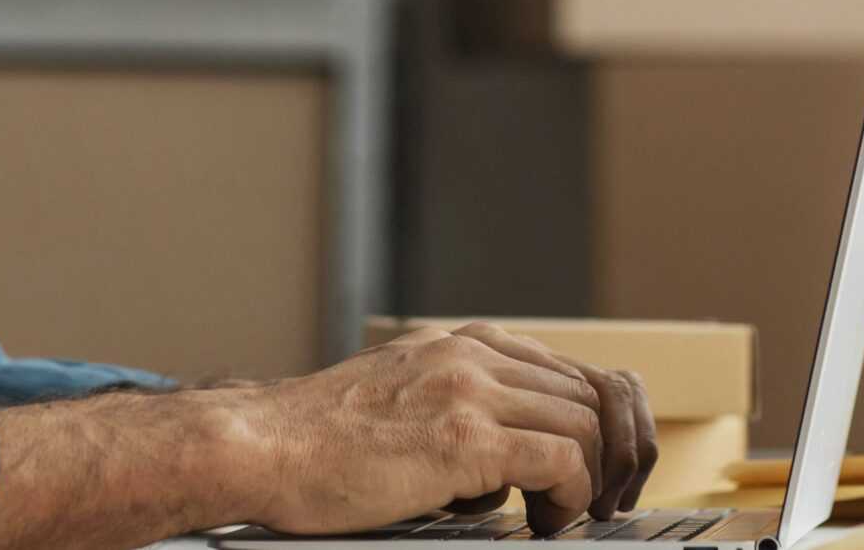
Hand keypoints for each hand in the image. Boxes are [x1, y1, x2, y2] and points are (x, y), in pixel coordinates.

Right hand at [241, 322, 657, 537]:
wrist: (261, 445)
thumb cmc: (316, 441)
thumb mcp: (396, 396)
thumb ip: (450, 403)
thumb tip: (497, 460)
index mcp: (458, 343)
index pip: (562, 369)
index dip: (588, 422)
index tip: (588, 468)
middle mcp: (472, 355)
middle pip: (585, 392)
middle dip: (602, 451)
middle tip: (582, 501)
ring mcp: (470, 391)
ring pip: (583, 422)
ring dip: (586, 478)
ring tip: (554, 516)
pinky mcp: (465, 438)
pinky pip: (561, 460)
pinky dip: (569, 495)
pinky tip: (543, 521)